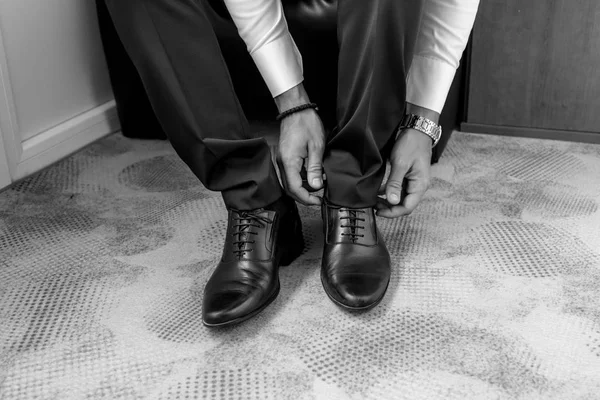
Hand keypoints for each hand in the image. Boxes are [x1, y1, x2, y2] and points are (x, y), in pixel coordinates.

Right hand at [274, 84, 325, 205]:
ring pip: (289, 183)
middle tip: (318, 198)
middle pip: (290, 189)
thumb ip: (315, 168)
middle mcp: (281, 163)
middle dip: (304, 196)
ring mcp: (281, 160)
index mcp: (289, 162)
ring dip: (302, 188)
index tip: (318, 201)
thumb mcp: (316, 147)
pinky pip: (290, 174)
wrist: (295, 109)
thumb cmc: (306, 124)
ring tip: (318, 186)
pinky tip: (312, 176)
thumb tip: (316, 187)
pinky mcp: (284, 157)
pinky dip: (300, 180)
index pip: (295, 189)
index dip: (307, 198)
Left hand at [375, 128, 431, 217]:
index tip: (379, 211)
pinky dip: (389, 192)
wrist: (417, 130)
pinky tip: (378, 191)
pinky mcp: (409, 176)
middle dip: (389, 208)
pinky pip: (399, 189)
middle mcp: (419, 186)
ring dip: (388, 201)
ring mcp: (414, 181)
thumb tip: (392, 201)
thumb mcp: (400, 164)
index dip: (393, 212)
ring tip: (374, 200)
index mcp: (420, 185)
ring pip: (401, 198)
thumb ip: (395, 183)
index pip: (407, 207)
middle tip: (374, 206)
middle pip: (404, 204)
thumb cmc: (411, 144)